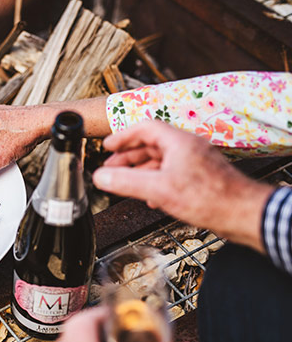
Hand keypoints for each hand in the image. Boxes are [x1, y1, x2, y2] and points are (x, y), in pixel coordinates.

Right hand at [92, 121, 273, 252]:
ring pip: (161, 160)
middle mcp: (187, 148)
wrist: (241, 213)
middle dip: (128, 156)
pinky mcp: (200, 178)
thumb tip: (100, 176)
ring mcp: (195, 163)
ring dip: (141, 170)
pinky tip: (150, 197)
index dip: (123, 136)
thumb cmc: (209, 198)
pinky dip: (156, 181)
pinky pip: (171, 173)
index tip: (107, 146)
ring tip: (125, 182)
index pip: (144, 128)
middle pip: (151, 144)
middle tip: (111, 167)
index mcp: (178, 142)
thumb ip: (126, 182)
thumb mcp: (158, 189)